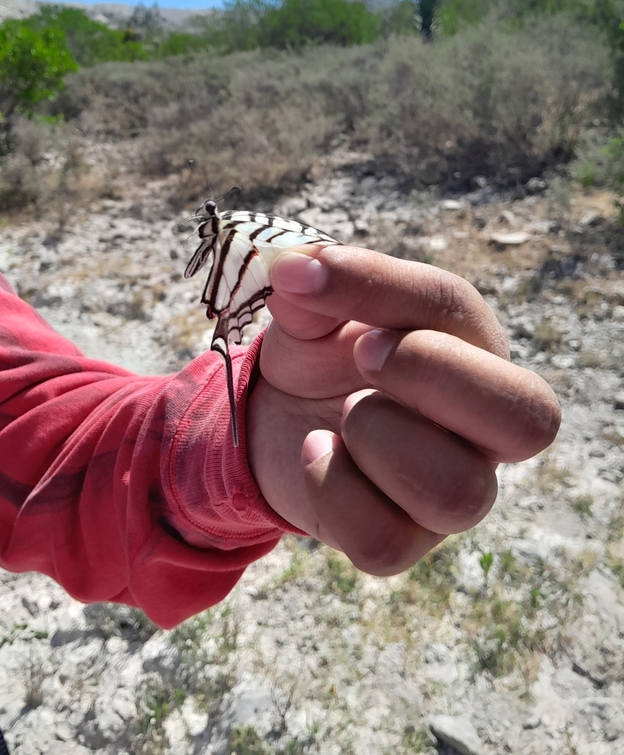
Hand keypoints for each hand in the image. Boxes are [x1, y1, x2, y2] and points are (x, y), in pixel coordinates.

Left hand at [246, 244, 559, 574]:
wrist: (279, 418)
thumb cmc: (323, 355)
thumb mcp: (314, 309)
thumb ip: (316, 283)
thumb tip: (296, 266)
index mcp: (472, 350)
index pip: (459, 312)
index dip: (386, 290)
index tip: (318, 277)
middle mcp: (481, 429)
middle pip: (529, 420)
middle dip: (433, 373)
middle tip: (362, 354)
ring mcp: (451, 492)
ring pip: (459, 493)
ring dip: (380, 438)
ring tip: (341, 415)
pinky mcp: (404, 541)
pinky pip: (386, 542)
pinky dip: (334, 490)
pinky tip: (315, 451)